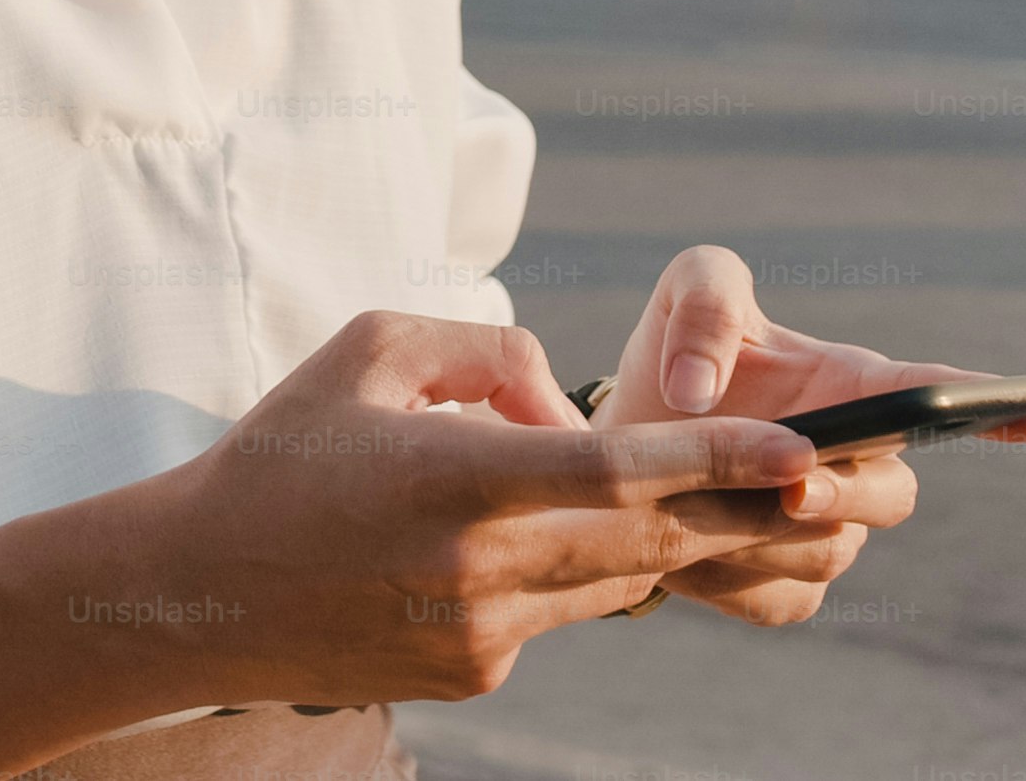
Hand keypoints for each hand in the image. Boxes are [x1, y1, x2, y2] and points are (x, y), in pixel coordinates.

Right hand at [132, 309, 824, 703]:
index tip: (805, 451)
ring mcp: (483, 636)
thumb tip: (570, 405)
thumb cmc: (282, 453)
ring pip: (617, 579)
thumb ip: (490, 353)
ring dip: (666, 538)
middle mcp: (481, 569)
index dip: (724, 459)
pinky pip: (561, 611)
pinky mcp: (476, 675)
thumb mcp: (373, 350)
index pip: (621, 471)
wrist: (195, 593)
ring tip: (722, 494)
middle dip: (746, 510)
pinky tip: (537, 538)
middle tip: (831, 482)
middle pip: (651, 540)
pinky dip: (575, 568)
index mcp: (458, 479)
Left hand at [593, 245, 1025, 624]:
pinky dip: (731, 580)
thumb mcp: (689, 294)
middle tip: (797, 488)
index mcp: (851, 384)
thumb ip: (706, 309)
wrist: (622, 438)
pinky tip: (685, 549)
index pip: (936, 395)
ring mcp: (829, 530)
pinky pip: (782, 601)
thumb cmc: (678, 354)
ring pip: (832, 554)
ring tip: (690, 502)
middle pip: (894, 494)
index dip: (996, 404)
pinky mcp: (786, 587)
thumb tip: (702, 391)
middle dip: (853, 492)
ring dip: (765, 537)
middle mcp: (858, 462)